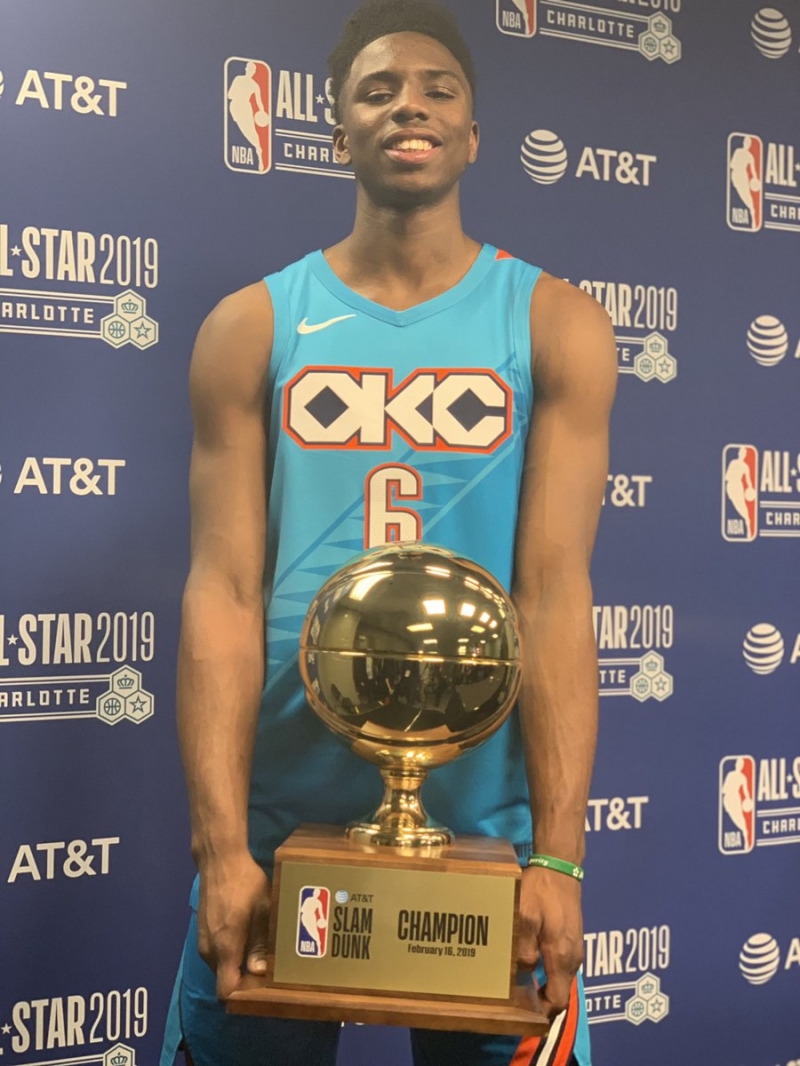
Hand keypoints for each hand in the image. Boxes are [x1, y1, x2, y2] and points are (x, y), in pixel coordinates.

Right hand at [196, 850, 271, 999]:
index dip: (242, 996)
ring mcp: (203, 940)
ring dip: (237, 964)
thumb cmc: (245, 882)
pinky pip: (217, 953)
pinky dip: (230, 952)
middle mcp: (209, 949)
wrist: (219, 860)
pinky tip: (247, 937)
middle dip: (244, 981)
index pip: (225, 990)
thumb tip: (258, 972)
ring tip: (260, 953)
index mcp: (224, 947)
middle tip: (268, 972)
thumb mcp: (262, 910)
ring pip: (220, 965)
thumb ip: (260, 943)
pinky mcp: (203, 931)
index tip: (260, 991)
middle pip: (224, 979)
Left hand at [517, 866, 582, 1019]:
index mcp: (561, 956)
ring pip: (561, 978)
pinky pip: (562, 964)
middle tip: (518, 999)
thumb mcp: (525, 916)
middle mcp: (573, 958)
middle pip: (560, 992)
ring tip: (522, 982)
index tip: (525, 1014)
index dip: (543, 1013)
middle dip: (542, 1000)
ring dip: (545, 984)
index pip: (557, 1000)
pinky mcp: (573, 938)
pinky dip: (550, 970)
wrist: (561, 868)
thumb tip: (524, 971)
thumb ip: (524, 947)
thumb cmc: (541, 890)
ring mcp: (575, 948)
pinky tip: (533, 959)